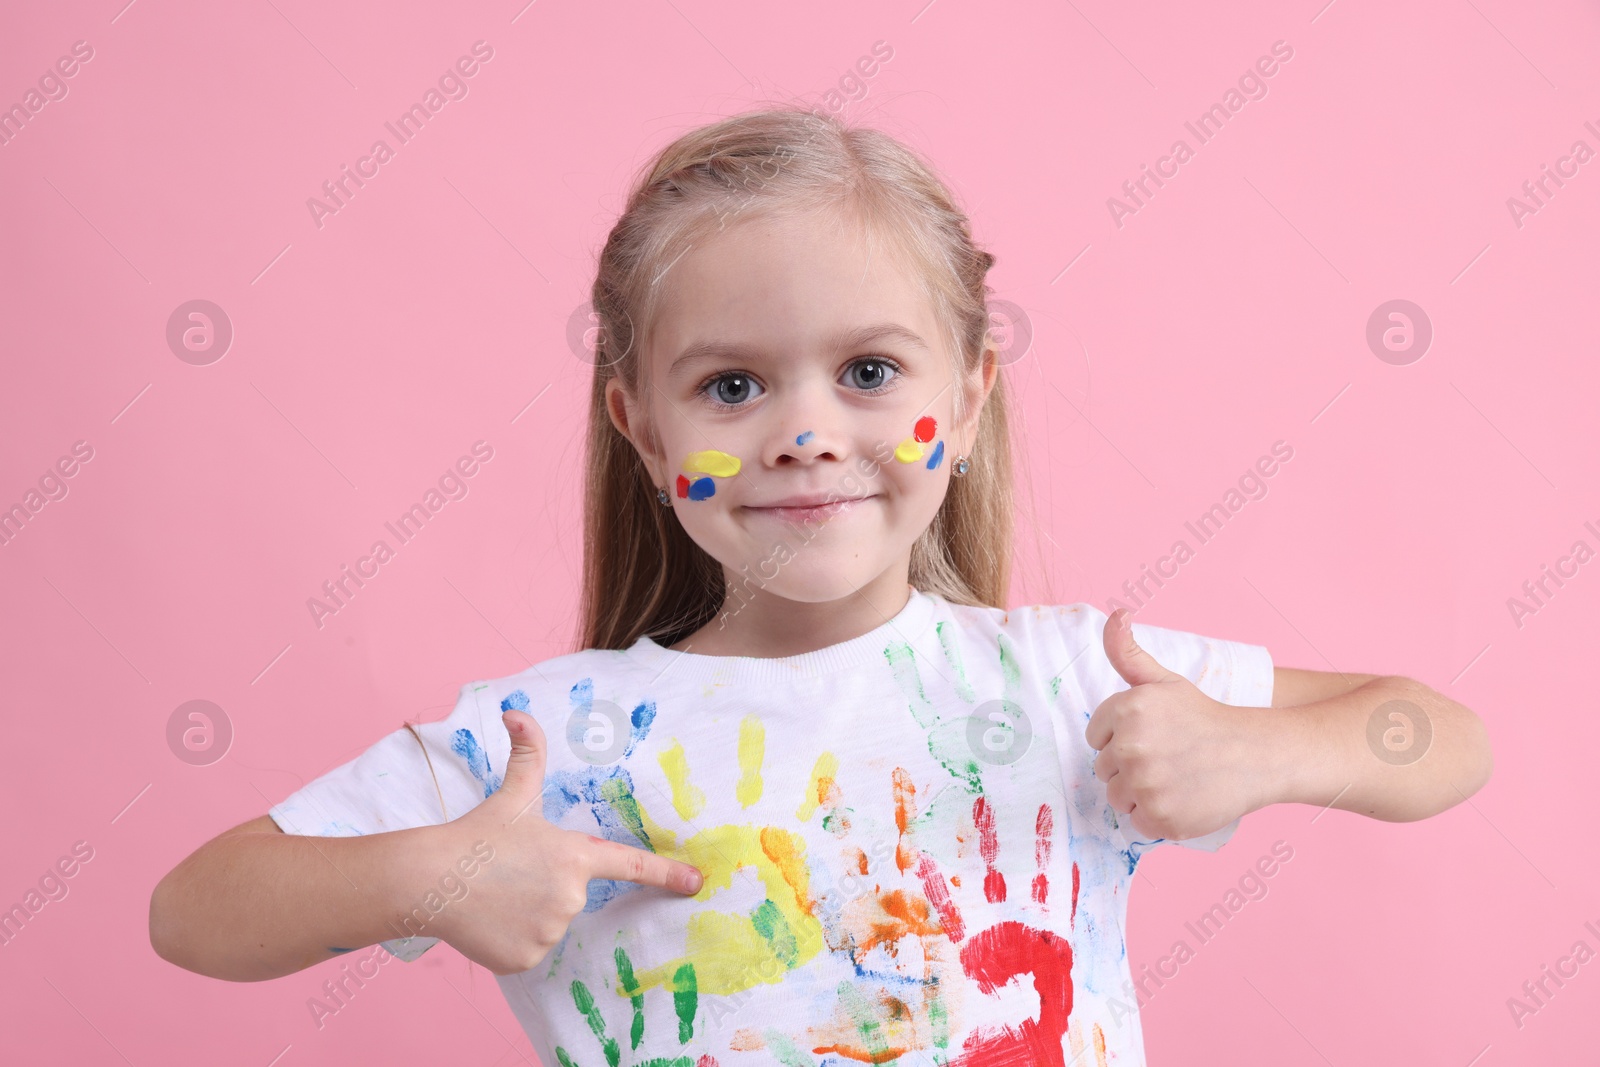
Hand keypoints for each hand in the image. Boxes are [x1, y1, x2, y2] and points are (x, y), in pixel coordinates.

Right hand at [429, 709, 704, 975]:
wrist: (431, 879)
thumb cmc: (476, 833)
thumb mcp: (511, 794)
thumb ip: (526, 752)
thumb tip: (517, 711)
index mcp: (575, 856)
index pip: (631, 866)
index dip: (667, 874)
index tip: (696, 883)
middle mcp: (570, 898)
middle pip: (571, 895)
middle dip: (547, 886)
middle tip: (511, 873)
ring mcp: (549, 931)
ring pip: (550, 924)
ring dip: (529, 912)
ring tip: (497, 895)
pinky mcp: (525, 959)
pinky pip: (529, 949)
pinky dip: (512, 938)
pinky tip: (489, 919)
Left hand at [1084, 609, 1263, 841]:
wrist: (1254, 755)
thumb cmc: (1204, 717)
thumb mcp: (1164, 680)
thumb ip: (1127, 652)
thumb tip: (1117, 613)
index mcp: (1126, 709)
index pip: (1095, 738)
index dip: (1121, 739)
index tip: (1152, 737)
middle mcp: (1131, 746)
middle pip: (1103, 770)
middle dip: (1129, 767)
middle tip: (1167, 759)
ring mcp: (1145, 784)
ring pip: (1117, 797)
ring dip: (1139, 793)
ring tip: (1173, 778)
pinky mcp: (1160, 817)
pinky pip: (1137, 822)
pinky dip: (1156, 817)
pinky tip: (1180, 799)